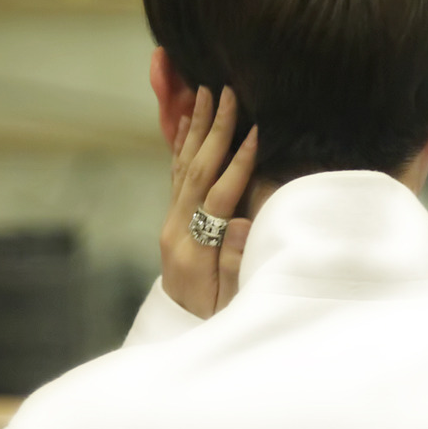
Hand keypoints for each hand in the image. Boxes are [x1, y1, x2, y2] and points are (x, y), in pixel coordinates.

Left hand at [160, 85, 257, 318]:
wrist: (181, 336)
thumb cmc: (216, 322)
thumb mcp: (230, 305)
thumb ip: (234, 265)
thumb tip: (241, 223)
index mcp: (193, 251)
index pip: (217, 197)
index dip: (238, 163)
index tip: (257, 131)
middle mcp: (176, 232)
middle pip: (196, 172)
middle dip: (214, 130)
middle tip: (227, 92)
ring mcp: (170, 225)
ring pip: (183, 167)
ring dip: (196, 128)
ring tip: (205, 91)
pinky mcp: (171, 222)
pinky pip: (175, 175)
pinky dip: (180, 144)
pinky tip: (185, 120)